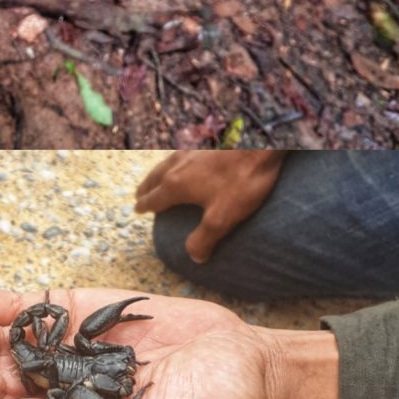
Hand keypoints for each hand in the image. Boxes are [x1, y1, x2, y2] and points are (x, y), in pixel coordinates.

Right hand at [134, 150, 286, 262]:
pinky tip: (184, 160)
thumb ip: (205, 238)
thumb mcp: (223, 217)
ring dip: (157, 173)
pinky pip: (182, 153)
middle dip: (146, 188)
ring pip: (167, 163)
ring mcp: (192, 150)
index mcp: (177, 184)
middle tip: (139, 195)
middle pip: (156, 178)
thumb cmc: (242, 179)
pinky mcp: (207, 141)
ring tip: (156, 179)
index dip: (144, 206)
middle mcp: (178, 164)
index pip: (154, 198)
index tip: (136, 210)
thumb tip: (195, 257)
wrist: (262, 143)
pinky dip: (174, 161)